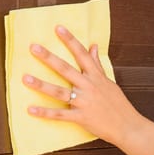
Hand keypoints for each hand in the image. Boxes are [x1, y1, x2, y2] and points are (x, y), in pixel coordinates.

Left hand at [22, 25, 144, 144]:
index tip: (58, 28)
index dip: (70, 40)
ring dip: (41, 85)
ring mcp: (84, 102)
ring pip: (59, 92)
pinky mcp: (81, 117)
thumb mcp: (108, 81)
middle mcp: (88, 86)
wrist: (127, 126)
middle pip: (65, 69)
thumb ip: (97, 64)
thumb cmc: (118, 103)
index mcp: (95, 76)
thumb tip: (93, 46)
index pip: (81, 54)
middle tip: (33, 47)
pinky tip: (31, 109)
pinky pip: (60, 115)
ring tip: (25, 78)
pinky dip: (45, 113)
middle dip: (49, 58)